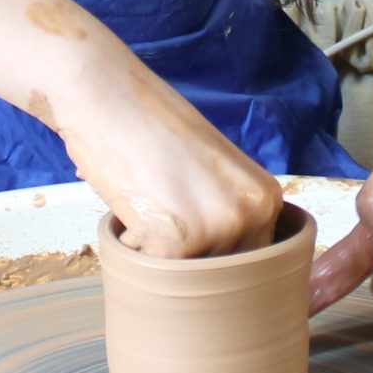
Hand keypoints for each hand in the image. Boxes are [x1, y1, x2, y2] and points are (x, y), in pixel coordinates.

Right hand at [44, 48, 283, 256]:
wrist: (107, 97)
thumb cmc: (149, 126)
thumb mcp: (211, 167)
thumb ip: (224, 206)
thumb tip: (221, 260)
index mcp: (265, 195)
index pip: (250, 255)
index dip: (215, 251)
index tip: (191, 238)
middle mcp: (253, 213)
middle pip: (224, 272)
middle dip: (192, 258)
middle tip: (162, 218)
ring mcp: (220, 229)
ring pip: (190, 275)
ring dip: (163, 256)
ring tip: (146, 211)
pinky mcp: (180, 243)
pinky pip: (156, 271)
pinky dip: (136, 252)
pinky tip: (131, 217)